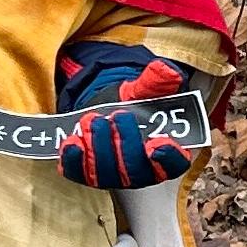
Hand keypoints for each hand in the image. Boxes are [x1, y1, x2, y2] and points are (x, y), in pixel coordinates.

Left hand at [59, 59, 193, 189]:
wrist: (106, 111)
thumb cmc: (134, 106)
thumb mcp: (145, 91)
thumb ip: (156, 82)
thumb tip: (166, 69)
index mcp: (164, 155)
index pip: (173, 165)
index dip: (168, 158)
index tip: (157, 144)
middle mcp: (139, 173)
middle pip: (135, 172)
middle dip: (125, 144)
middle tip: (117, 116)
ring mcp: (112, 177)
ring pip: (106, 174)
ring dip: (98, 147)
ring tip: (93, 119)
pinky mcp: (85, 174)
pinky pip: (78, 174)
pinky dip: (73, 159)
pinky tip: (73, 140)